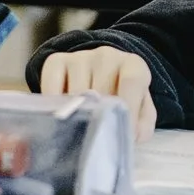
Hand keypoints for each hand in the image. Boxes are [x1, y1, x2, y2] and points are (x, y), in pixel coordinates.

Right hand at [38, 47, 157, 140]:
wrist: (103, 76)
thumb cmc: (124, 98)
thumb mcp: (141, 112)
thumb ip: (142, 125)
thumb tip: (131, 135)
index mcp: (133, 65)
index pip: (132, 81)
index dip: (129, 106)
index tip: (123, 132)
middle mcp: (107, 56)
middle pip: (100, 89)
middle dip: (99, 116)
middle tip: (97, 138)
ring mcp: (81, 57)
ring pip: (75, 90)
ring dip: (76, 113)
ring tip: (79, 129)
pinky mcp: (57, 60)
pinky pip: (51, 83)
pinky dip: (52, 103)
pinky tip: (60, 115)